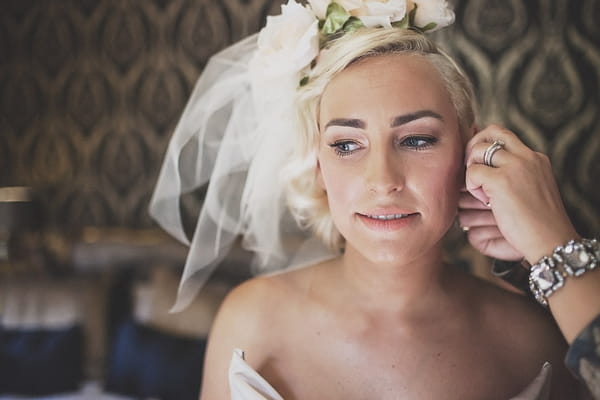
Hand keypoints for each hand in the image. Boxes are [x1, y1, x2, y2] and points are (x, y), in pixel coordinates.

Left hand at [458, 125, 578, 263]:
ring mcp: (515, 166)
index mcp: (536, 159)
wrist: (551, 240)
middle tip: (468, 166)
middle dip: (474, 144)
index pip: (505, 136)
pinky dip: (471, 185)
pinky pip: (473, 172)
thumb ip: (515, 175)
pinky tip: (484, 200)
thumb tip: (485, 169)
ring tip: (480, 190)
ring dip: (472, 168)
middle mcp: (527, 157)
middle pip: (492, 131)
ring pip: (479, 150)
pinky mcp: (501, 180)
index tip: (476, 159)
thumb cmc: (538, 223)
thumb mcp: (531, 190)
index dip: (485, 143)